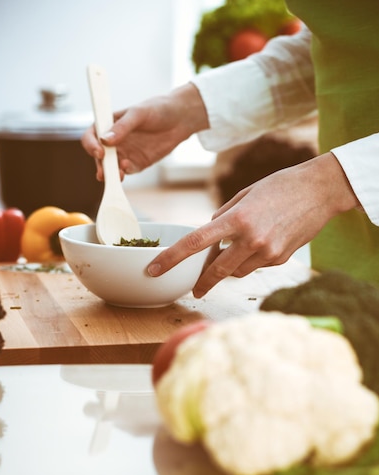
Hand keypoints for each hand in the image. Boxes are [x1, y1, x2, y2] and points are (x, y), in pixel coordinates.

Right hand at [81, 82, 208, 180]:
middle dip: (100, 165)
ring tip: (117, 175)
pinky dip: (125, 171)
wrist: (180, 119)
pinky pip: (127, 170)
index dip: (91, 145)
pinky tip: (127, 168)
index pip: (92, 136)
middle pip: (99, 156)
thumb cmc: (157, 109)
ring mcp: (125, 152)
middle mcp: (114, 140)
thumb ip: (122, 127)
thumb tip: (105, 140)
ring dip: (111, 173)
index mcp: (109, 124)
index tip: (100, 152)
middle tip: (104, 172)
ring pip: (112, 167)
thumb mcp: (138, 114)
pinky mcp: (137, 162)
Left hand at [147, 153, 359, 296]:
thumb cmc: (280, 186)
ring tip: (239, 248)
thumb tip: (210, 238)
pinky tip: (264, 243)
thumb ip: (224, 217)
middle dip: (203, 281)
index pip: (196, 242)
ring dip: (230, 266)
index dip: (171, 258)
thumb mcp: (246, 194)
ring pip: (237, 272)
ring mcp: (268, 252)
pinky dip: (252, 261)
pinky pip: (256, 267)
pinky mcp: (281, 259)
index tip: (154, 269)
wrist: (320, 191)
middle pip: (216, 270)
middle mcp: (251, 239)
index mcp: (237, 218)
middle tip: (195, 289)